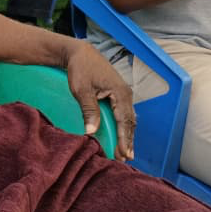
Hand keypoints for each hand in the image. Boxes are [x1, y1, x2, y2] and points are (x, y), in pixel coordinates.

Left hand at [64, 39, 134, 160]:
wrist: (80, 53)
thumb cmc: (80, 69)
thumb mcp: (82, 90)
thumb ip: (89, 110)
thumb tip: (91, 131)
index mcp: (120, 93)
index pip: (124, 121)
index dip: (124, 139)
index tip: (122, 153)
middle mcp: (126, 94)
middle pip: (130, 122)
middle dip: (128, 140)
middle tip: (125, 158)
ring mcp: (123, 93)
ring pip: (128, 118)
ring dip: (127, 135)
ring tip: (125, 152)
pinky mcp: (118, 93)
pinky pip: (124, 113)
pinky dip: (124, 126)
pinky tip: (122, 136)